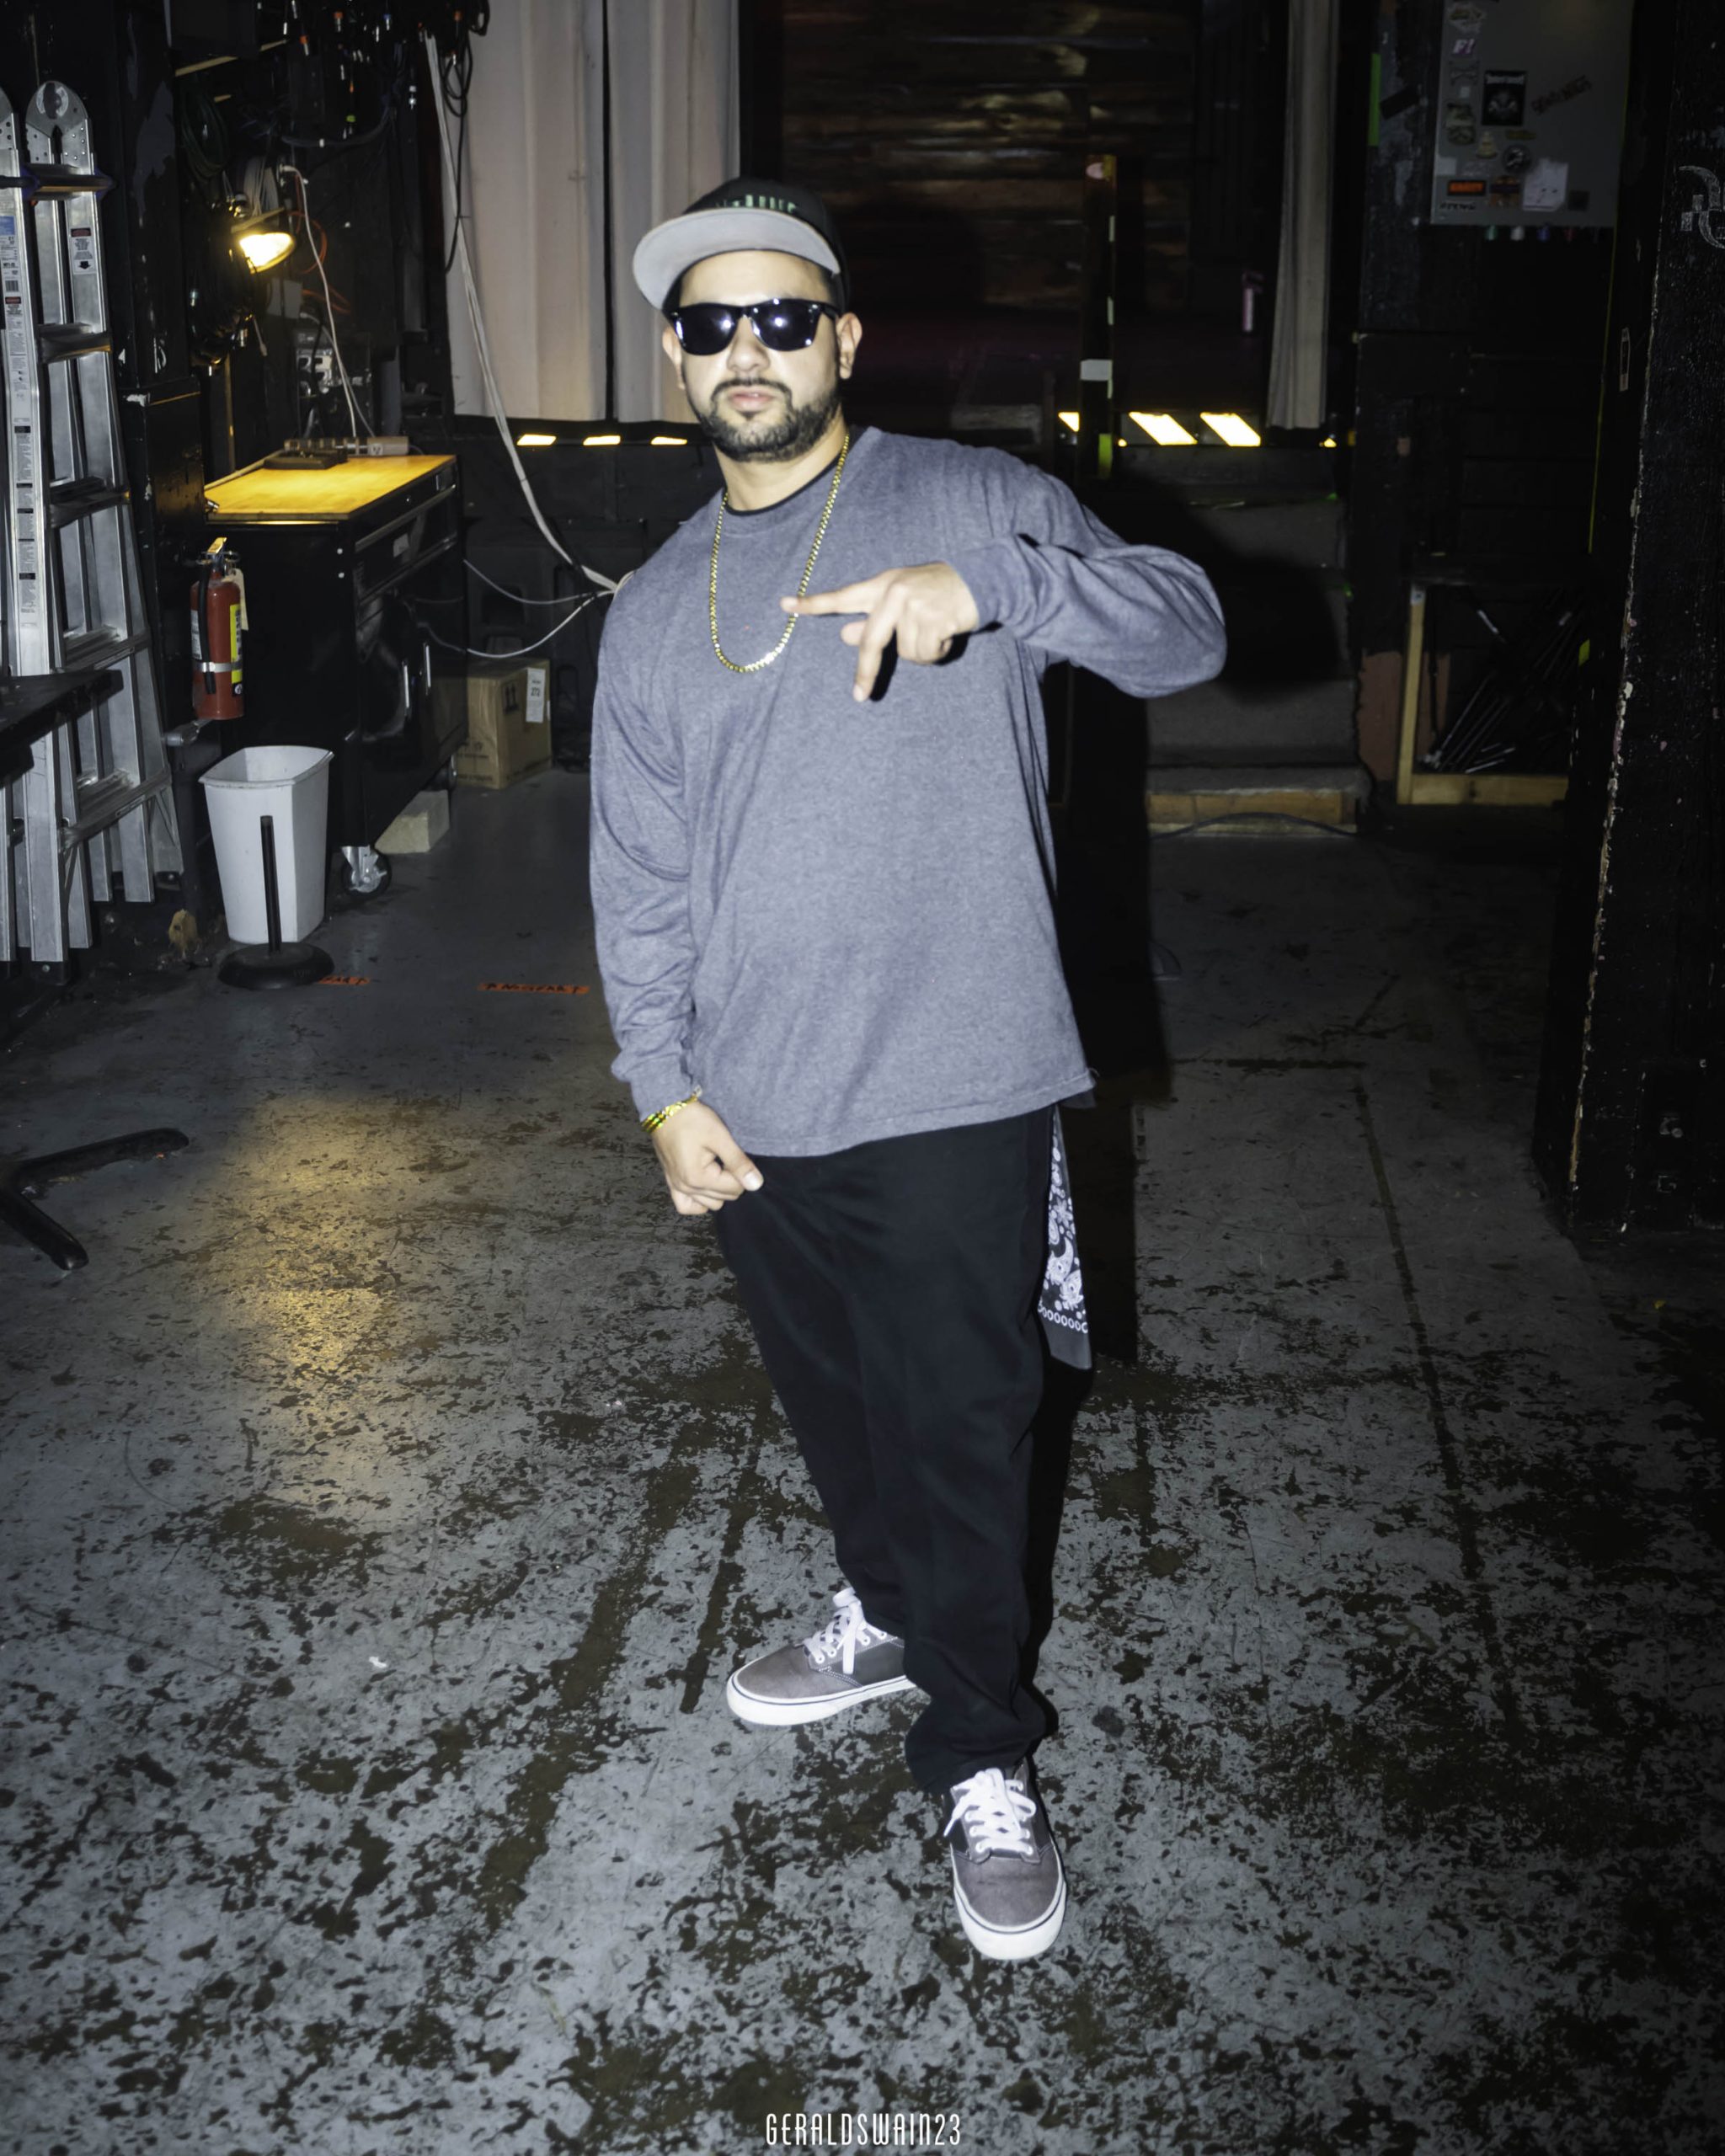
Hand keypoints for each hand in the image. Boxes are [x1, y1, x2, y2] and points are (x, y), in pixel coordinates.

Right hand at [652, 1101, 762, 1215]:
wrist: (664, 1109)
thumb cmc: (691, 1119)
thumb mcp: (719, 1137)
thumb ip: (738, 1162)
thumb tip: (756, 1184)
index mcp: (698, 1178)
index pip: (735, 1189)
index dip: (740, 1171)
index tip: (733, 1153)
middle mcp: (686, 1188)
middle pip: (725, 1198)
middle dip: (731, 1180)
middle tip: (725, 1157)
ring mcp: (677, 1187)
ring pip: (710, 1204)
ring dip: (718, 1190)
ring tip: (716, 1167)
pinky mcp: (671, 1183)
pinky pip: (686, 1206)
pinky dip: (699, 1200)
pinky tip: (706, 1186)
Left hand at [783, 563, 980, 700]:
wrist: (980, 579)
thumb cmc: (936, 592)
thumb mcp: (902, 601)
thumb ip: (874, 619)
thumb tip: (844, 635)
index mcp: (881, 585)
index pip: (843, 597)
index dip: (814, 603)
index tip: (785, 606)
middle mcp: (893, 592)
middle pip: (871, 641)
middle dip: (866, 671)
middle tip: (859, 695)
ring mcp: (913, 605)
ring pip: (905, 652)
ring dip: (922, 651)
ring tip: (937, 629)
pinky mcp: (934, 618)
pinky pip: (926, 653)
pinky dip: (937, 651)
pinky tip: (947, 632)